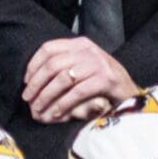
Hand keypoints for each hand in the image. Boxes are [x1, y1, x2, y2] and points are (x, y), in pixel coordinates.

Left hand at [22, 37, 138, 122]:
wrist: (131, 94)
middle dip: (36, 84)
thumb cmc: (102, 83)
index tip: (26, 82)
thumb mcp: (83, 68)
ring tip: (38, 111)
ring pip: (62, 79)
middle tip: (28, 100)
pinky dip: (62, 105)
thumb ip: (64, 66)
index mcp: (80, 44)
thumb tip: (33, 79)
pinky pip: (76, 92)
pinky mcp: (106, 79)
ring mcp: (98, 64)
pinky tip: (55, 114)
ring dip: (46, 97)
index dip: (33, 65)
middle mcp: (88, 50)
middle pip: (52, 64)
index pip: (48, 48)